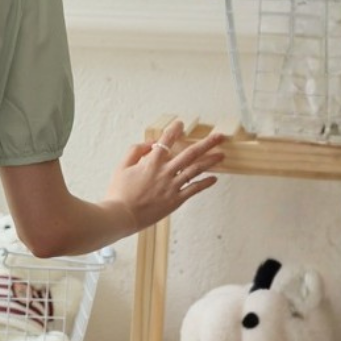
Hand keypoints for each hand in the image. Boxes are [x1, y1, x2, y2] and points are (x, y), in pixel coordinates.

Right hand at [103, 120, 226, 235]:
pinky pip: (194, 189)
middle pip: (190, 153)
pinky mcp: (175, 200)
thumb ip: (135, 151)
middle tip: (218, 136)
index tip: (181, 124)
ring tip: (221, 155)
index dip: (174, 130)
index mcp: (151, 163)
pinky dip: (205, 183)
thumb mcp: (121, 167)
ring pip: (196, 170)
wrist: (121, 216)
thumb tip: (150, 144)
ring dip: (210, 161)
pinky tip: (214, 178)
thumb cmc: (119, 193)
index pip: (166, 141)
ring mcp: (172, 186)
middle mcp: (165, 172)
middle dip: (206, 143)